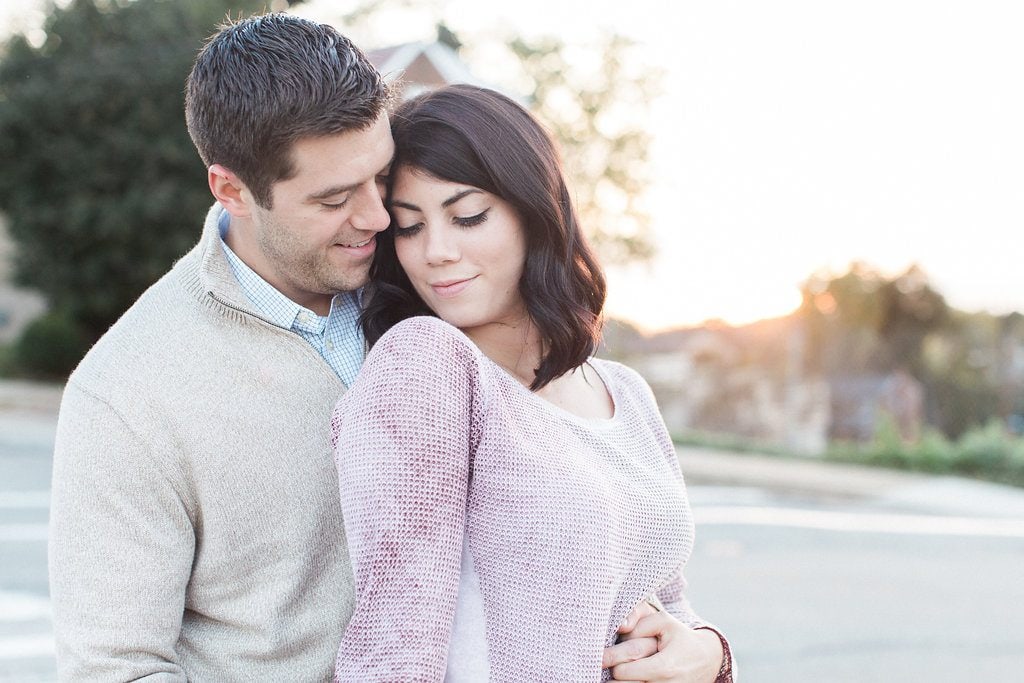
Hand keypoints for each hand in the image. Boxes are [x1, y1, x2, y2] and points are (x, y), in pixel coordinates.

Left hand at [603, 602, 723, 682]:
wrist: (707, 660)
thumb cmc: (681, 638)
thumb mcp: (664, 622)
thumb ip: (640, 622)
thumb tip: (621, 628)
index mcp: (663, 667)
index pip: (623, 671)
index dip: (611, 661)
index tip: (602, 655)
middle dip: (612, 674)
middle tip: (604, 664)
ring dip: (619, 682)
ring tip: (615, 671)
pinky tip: (627, 677)